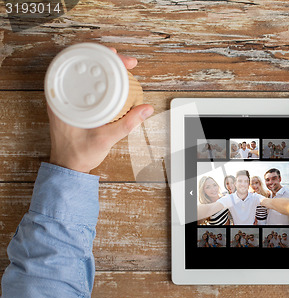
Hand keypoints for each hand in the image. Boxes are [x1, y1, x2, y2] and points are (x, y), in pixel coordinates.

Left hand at [48, 48, 153, 173]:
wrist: (68, 167)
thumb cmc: (78, 154)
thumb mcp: (106, 139)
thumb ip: (127, 124)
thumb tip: (146, 109)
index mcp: (63, 100)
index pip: (81, 67)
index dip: (103, 57)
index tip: (120, 58)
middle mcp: (62, 96)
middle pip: (84, 66)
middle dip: (108, 60)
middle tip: (128, 62)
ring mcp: (66, 100)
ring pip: (86, 74)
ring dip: (105, 69)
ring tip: (122, 67)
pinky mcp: (73, 105)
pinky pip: (86, 85)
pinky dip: (100, 80)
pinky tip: (111, 81)